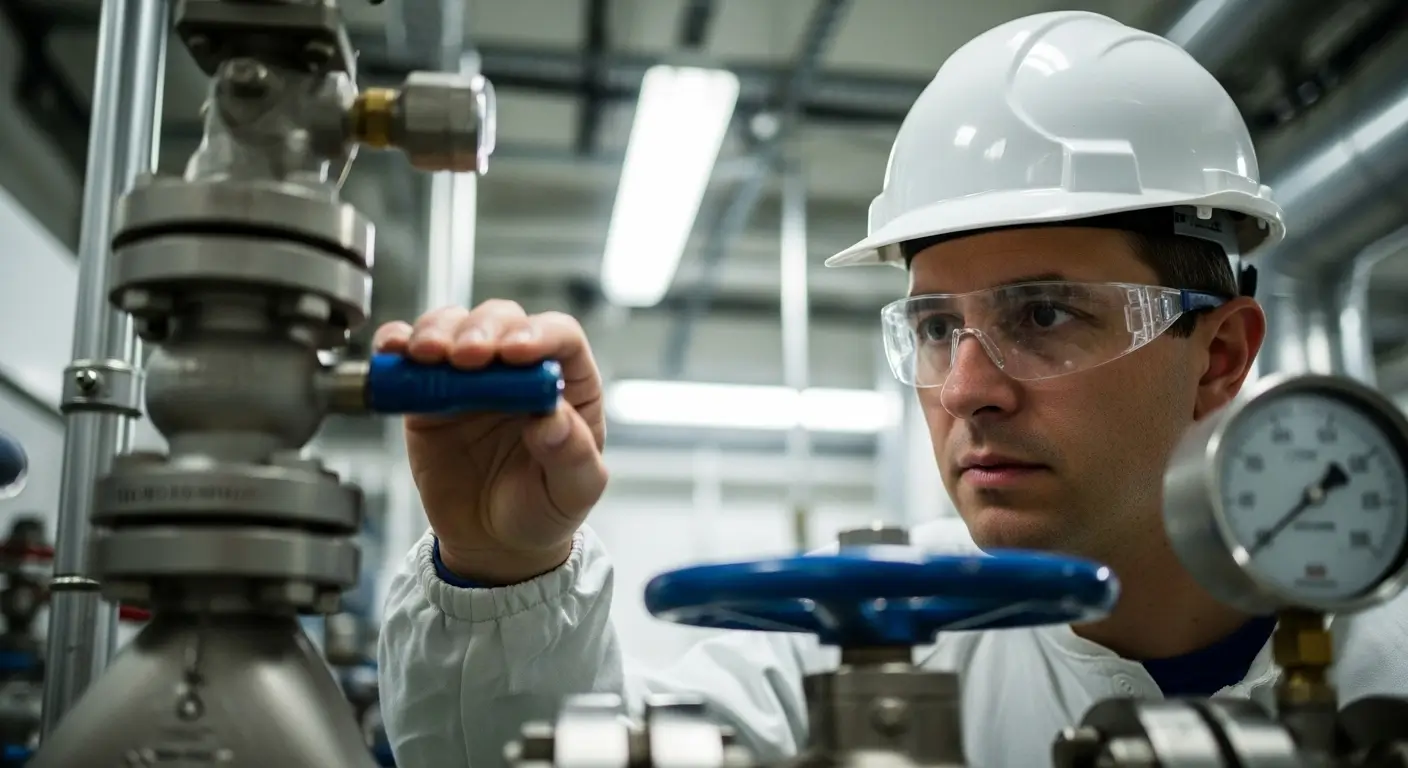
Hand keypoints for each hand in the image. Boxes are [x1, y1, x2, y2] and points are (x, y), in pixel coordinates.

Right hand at [373, 300, 607, 584]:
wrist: (493, 544)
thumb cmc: (544, 509)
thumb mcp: (574, 491)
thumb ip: (572, 455)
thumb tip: (551, 419)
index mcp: (568, 383)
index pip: (560, 336)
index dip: (539, 333)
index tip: (516, 353)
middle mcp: (519, 368)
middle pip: (503, 319)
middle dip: (482, 329)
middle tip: (466, 356)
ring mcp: (471, 376)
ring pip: (455, 324)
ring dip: (438, 329)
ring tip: (427, 354)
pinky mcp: (428, 393)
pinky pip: (410, 357)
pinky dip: (397, 345)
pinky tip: (392, 352)